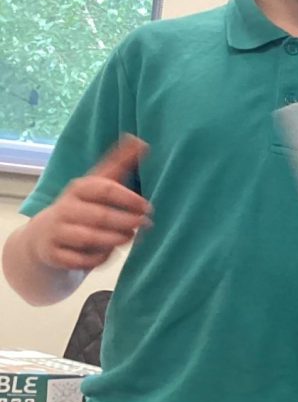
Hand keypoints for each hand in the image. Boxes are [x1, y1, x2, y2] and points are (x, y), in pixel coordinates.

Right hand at [31, 135, 150, 270]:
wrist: (44, 236)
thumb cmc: (83, 205)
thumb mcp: (99, 183)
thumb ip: (120, 164)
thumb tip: (141, 141)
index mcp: (79, 188)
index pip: (103, 188)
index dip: (128, 198)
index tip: (148, 206)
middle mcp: (65, 208)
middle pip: (99, 216)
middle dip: (125, 221)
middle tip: (145, 224)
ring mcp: (56, 231)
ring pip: (88, 238)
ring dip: (113, 240)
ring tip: (129, 237)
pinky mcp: (54, 254)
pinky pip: (80, 260)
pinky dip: (97, 259)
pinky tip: (108, 254)